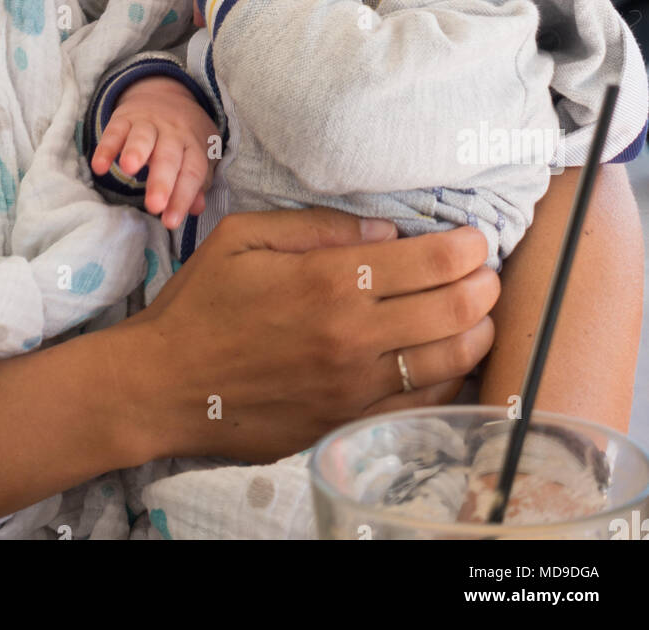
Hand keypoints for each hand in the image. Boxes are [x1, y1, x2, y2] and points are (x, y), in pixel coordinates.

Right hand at [90, 76, 217, 227]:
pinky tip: (99, 166)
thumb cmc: (184, 137)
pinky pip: (114, 131)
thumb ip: (197, 183)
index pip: (192, 172)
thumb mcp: (200, 156)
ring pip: (143, 137)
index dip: (183, 197)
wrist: (166, 94)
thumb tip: (196, 208)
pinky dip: (106, 147)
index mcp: (196, 144)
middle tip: (154, 205)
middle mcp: (174, 132)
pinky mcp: (125, 117)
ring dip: (136, 151)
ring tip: (129, 169)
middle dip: (161, 181)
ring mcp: (149, 123)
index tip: (171, 222)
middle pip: (169, 157)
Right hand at [123, 210, 498, 464]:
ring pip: (450, 361)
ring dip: (478, 331)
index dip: (467, 248)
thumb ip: (318, 225)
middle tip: (486, 272)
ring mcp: (353, 387)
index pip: (430, 263)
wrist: (163, 385)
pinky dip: (448, 378)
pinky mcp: (347, 423)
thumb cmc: (200, 304)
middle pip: (455, 310)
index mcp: (328, 281)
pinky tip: (447, 357)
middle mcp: (351, 336)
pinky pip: (419, 403)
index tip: (474, 239)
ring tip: (478, 312)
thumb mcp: (244, 237)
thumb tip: (385, 231)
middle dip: (485, 285)